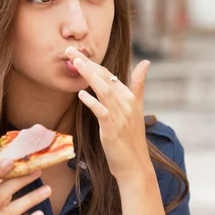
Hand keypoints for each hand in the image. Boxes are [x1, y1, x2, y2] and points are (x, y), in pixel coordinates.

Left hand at [65, 46, 153, 184]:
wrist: (134, 164)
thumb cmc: (131, 138)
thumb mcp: (136, 108)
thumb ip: (138, 84)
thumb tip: (145, 62)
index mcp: (129, 96)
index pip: (109, 74)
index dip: (93, 63)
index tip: (76, 53)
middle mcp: (126, 103)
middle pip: (104, 78)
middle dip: (86, 63)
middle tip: (69, 50)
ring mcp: (120, 115)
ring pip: (103, 90)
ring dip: (89, 75)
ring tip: (75, 63)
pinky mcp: (113, 128)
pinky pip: (102, 111)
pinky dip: (92, 102)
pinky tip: (81, 94)